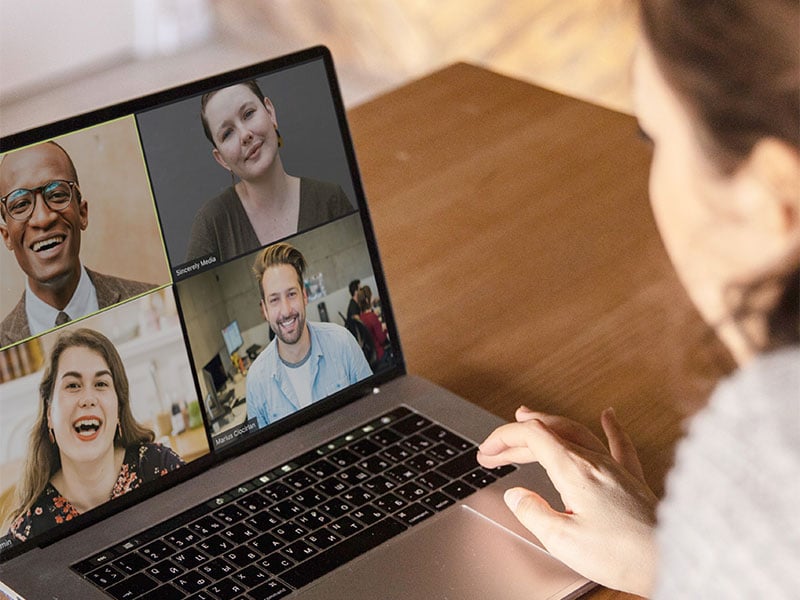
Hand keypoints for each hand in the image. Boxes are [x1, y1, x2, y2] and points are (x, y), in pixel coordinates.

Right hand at [477, 406, 657, 596]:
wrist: (671, 561)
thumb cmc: (622, 554)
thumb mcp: (563, 540)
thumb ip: (534, 512)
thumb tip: (517, 495)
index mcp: (574, 471)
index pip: (532, 436)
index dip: (503, 438)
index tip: (487, 451)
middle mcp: (595, 462)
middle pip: (549, 432)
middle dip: (516, 436)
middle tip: (495, 450)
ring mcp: (615, 468)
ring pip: (576, 432)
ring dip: (548, 423)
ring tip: (528, 416)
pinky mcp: (632, 480)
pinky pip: (619, 443)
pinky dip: (610, 427)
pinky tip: (609, 415)